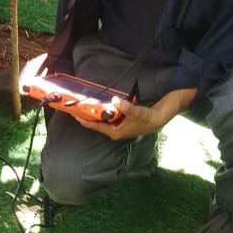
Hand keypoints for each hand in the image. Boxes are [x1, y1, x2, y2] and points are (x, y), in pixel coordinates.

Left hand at [78, 86, 197, 139]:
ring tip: (85, 105)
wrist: (159, 119)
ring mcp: (118, 127)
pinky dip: (103, 111)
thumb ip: (125, 107)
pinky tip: (100, 105)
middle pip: (96, 123)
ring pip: (102, 120)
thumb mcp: (136, 112)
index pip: (95, 127)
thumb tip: (115, 101)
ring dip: (94, 113)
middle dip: (87, 116)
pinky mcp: (122, 122)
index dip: (84, 120)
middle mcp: (114, 131)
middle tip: (76, 107)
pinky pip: (108, 116)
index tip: (74, 114)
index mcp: (115, 132)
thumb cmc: (147, 119)